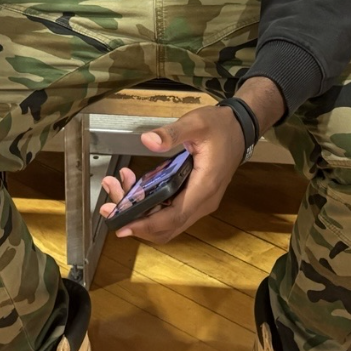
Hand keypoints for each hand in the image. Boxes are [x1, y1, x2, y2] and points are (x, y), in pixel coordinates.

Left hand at [98, 103, 249, 244]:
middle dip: (136, 219)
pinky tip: (135, 186)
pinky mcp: (195, 198)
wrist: (240, 128)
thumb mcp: (196, 123)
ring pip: (167, 222)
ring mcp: (200, 202)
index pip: (173, 218)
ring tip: (118, 189)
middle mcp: (203, 201)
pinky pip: (171, 212)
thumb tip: (148, 141)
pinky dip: (151, 205)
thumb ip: (171, 133)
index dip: (146, 225)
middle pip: (166, 226)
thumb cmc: (221, 127)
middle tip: (110, 203)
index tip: (123, 225)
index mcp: (205, 187)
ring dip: (141, 212)